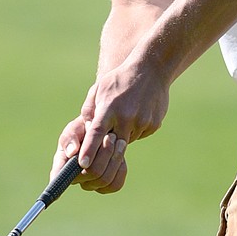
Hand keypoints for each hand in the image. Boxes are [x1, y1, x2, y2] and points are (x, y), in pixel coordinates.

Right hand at [53, 112, 127, 193]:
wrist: (106, 131)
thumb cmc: (86, 127)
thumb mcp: (78, 126)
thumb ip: (72, 136)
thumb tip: (71, 152)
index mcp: (63, 161)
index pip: (58, 174)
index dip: (59, 178)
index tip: (72, 171)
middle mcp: (74, 176)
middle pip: (91, 172)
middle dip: (104, 152)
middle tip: (111, 135)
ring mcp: (89, 184)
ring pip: (104, 179)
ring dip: (114, 158)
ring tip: (118, 140)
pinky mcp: (105, 187)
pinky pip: (115, 185)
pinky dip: (120, 169)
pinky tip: (121, 157)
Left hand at [78, 53, 170, 172]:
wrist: (151, 70)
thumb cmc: (120, 79)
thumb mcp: (99, 89)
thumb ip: (89, 110)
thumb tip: (85, 131)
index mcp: (109, 108)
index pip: (96, 134)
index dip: (89, 150)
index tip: (82, 165)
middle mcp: (126, 118)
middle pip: (112, 145)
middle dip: (106, 148)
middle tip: (104, 139)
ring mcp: (142, 122)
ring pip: (126, 141)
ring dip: (121, 135)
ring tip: (124, 114)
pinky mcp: (154, 125)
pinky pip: (139, 135)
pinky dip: (135, 129)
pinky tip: (137, 113)